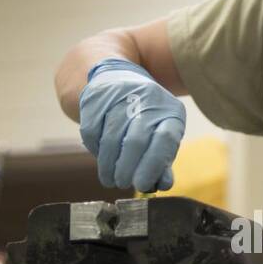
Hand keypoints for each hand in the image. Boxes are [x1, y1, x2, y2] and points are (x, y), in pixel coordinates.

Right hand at [79, 58, 185, 191]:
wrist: (115, 78)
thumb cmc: (144, 117)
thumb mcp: (160, 132)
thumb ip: (162, 160)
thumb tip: (162, 184)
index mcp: (169, 111)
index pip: (165, 140)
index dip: (153, 165)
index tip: (142, 185)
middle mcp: (147, 100)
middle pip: (136, 141)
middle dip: (127, 169)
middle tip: (123, 183)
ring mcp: (119, 97)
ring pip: (111, 139)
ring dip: (109, 165)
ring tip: (110, 179)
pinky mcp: (95, 99)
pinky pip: (92, 133)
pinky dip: (96, 150)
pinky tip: (101, 157)